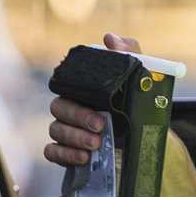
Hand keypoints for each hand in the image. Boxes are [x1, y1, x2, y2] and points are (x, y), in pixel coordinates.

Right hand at [43, 32, 142, 166]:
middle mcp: (70, 108)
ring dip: (74, 138)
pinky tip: (82, 158)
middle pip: (59, 109)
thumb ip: (129, 53)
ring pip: (56, 131)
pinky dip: (63, 155)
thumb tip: (110, 38)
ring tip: (95, 145)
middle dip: (78, 119)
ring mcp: (66, 130)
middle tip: (101, 127)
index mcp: (82, 88)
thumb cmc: (136, 101)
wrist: (143, 135)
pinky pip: (52, 152)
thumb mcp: (141, 75)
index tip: (101, 113)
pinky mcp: (66, 151)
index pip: (66, 87)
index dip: (79, 100)